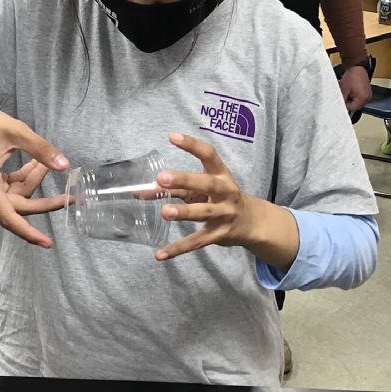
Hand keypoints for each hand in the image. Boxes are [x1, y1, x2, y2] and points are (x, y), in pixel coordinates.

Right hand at [0, 95, 68, 247]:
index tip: (47, 242)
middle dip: (41, 196)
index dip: (28, 232)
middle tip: (68, 195)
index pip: (8, 216)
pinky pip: (8, 190)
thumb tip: (65, 166)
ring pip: (14, 197)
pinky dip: (22, 179)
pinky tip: (33, 164)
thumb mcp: (15, 131)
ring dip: (30, 181)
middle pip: (17, 205)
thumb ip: (40, 150)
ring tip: (41, 161)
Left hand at [154, 133, 298, 267]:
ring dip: (184, 213)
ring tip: (165, 212)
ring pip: (203, 213)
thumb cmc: (219, 198)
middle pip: (207, 184)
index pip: (208, 155)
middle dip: (185, 180)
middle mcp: (226, 192)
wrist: (251, 222)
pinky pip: (197, 242)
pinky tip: (160, 254)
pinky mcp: (219, 235)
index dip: (191, 145)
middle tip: (162, 177)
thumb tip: (139, 191)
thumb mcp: (201, 188)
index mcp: (221, 174)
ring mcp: (224, 214)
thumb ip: (173, 188)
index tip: (172, 137)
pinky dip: (178, 249)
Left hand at [338, 66, 371, 111]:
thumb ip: (342, 100)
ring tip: (347, 89)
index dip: (345, 104)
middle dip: (348, 100)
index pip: (352, 108)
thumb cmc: (351, 76)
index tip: (341, 99)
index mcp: (363, 99)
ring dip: (350, 97)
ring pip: (356, 101)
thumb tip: (339, 105)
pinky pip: (359, 96)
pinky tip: (350, 88)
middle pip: (355, 105)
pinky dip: (353, 93)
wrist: (356, 66)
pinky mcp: (366, 90)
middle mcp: (367, 98)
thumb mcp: (344, 90)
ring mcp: (368, 94)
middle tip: (344, 93)